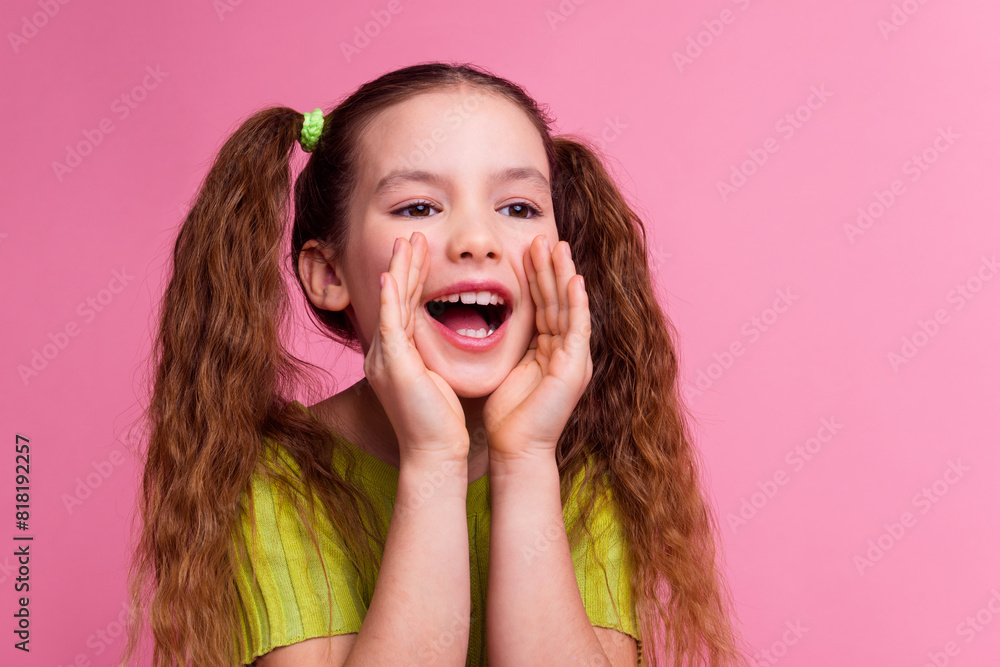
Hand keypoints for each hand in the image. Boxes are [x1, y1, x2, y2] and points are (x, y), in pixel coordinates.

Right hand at [364, 231, 469, 462]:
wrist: (434, 453)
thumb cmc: (442, 423)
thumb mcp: (438, 379)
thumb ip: (436, 356)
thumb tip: (457, 335)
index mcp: (397, 356)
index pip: (405, 307)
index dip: (412, 278)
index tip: (422, 252)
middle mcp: (385, 353)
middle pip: (395, 299)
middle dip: (405, 266)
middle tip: (412, 237)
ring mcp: (385, 358)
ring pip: (392, 305)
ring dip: (400, 272)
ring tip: (407, 244)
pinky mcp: (392, 365)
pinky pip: (390, 325)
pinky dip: (392, 299)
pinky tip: (394, 277)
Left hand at [483, 236, 592, 462]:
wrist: (516, 449)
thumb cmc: (505, 417)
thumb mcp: (503, 368)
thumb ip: (505, 344)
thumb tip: (480, 320)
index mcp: (549, 350)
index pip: (544, 305)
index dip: (536, 276)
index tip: (525, 249)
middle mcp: (566, 351)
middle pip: (558, 300)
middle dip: (550, 268)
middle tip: (542, 236)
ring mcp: (574, 358)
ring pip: (570, 307)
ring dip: (563, 276)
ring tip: (557, 247)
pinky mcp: (576, 368)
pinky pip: (579, 329)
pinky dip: (577, 304)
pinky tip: (574, 281)